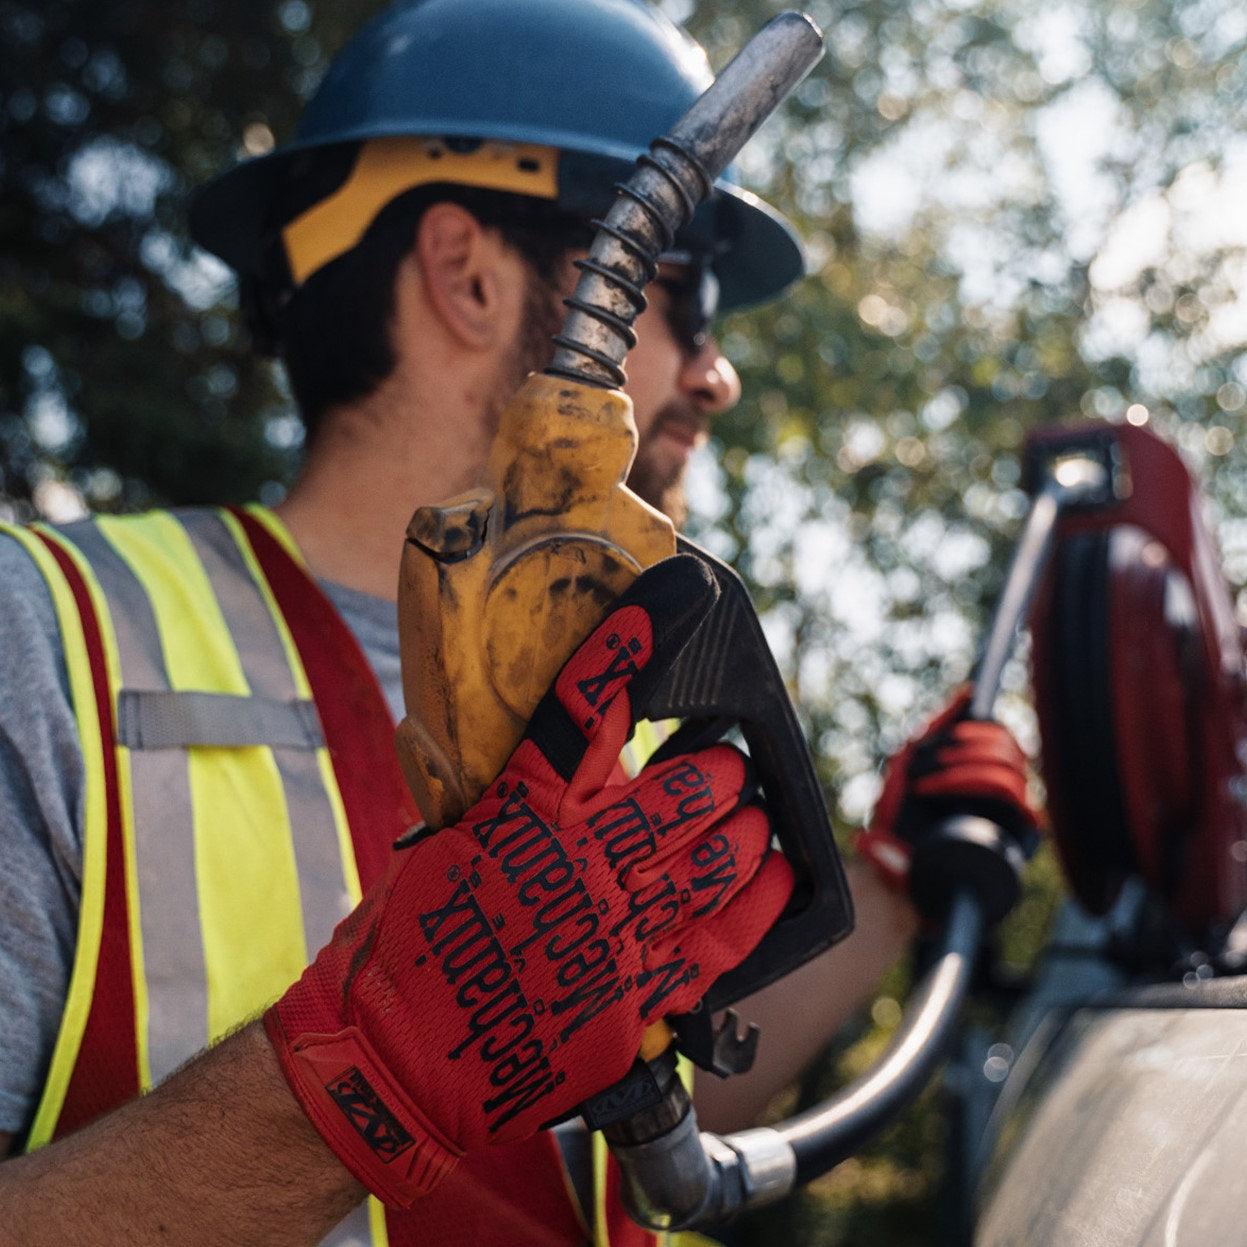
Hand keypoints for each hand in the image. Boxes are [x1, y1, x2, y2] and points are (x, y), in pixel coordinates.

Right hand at [265, 556, 792, 1206]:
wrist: (394, 1063)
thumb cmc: (407, 947)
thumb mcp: (443, 847)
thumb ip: (512, 801)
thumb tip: (573, 763)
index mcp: (520, 812)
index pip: (585, 706)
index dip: (633, 645)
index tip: (675, 598)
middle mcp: (576, 863)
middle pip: (679, 789)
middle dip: (718, 767)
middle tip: (727, 762)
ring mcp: (613, 932)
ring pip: (714, 858)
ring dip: (745, 824)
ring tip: (750, 811)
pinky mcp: (638, 998)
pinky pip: (725, 937)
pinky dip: (760, 896)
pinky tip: (774, 869)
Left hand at [856, 689, 1040, 900]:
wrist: (887, 866)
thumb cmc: (897, 820)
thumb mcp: (910, 765)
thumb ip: (937, 729)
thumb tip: (968, 692)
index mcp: (985, 780)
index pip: (1006, 742)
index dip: (985, 727)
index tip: (957, 723)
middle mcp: (1005, 800)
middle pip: (1013, 751)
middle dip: (969, 745)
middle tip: (933, 757)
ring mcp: (1012, 821)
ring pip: (1010, 770)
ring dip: (962, 765)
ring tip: (924, 779)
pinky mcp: (1015, 841)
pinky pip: (1014, 797)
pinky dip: (968, 781)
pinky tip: (930, 788)